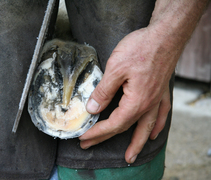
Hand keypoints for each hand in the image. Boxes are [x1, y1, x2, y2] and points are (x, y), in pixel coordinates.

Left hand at [79, 27, 177, 163]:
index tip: (83, 137)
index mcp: (136, 102)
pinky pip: (161, 115)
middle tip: (89, 146)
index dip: (97, 132)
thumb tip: (93, 108)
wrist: (164, 36)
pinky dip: (157, 126)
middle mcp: (148, 105)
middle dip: (105, 138)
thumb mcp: (115, 69)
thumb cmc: (141, 49)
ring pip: (146, 128)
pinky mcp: (161, 92)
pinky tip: (155, 133)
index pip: (113, 124)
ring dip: (137, 143)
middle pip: (125, 128)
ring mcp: (157, 100)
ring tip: (131, 156)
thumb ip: (104, 91)